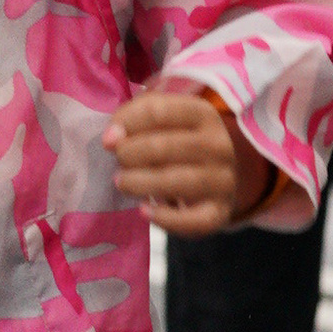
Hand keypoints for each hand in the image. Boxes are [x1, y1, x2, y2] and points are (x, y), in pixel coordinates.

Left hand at [104, 85, 271, 235]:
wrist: (213, 179)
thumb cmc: (177, 144)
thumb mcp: (160, 122)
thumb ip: (131, 119)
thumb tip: (110, 139)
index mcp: (204, 114)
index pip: (159, 111)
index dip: (127, 124)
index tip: (109, 139)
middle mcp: (219, 144)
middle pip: (163, 147)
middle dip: (130, 155)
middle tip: (119, 162)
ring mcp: (223, 179)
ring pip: (176, 181)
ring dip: (139, 183)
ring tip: (123, 183)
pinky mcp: (219, 211)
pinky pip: (192, 219)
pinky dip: (164, 218)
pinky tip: (144, 210)